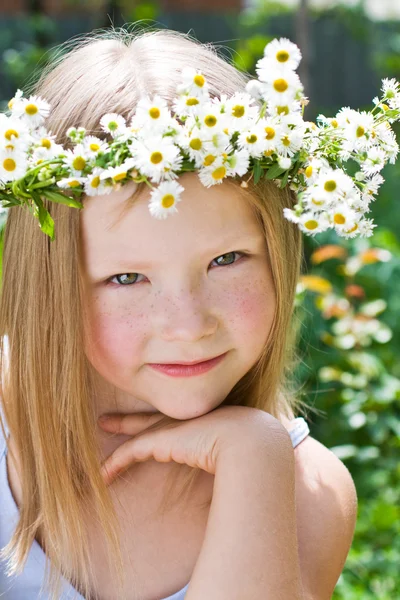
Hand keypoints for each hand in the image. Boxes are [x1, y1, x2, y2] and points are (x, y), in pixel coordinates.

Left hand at [97, 405, 288, 485]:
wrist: (253, 443)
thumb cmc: (254, 453)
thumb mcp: (239, 455)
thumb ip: (231, 462)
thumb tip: (238, 482)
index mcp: (207, 422)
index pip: (177, 422)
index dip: (161, 423)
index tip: (148, 425)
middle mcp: (188, 420)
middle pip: (152, 418)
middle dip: (130, 419)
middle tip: (108, 419)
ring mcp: (174, 427)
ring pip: (138, 430)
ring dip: (119, 430)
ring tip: (101, 428)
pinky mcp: (161, 440)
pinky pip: (131, 451)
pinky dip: (116, 462)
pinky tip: (103, 475)